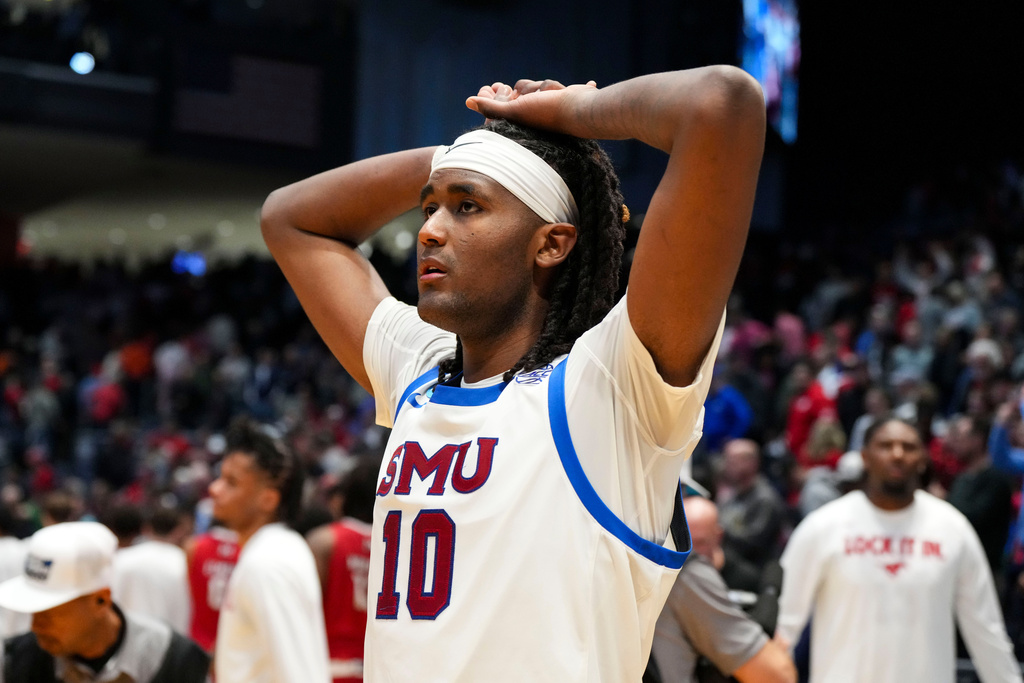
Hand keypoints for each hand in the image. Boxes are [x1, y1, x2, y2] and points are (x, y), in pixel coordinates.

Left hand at [466, 79, 597, 131]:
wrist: (578, 113)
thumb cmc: (546, 113)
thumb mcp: (515, 111)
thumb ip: (492, 108)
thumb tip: (468, 101)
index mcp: (525, 120)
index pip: (503, 104)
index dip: (493, 96)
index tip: (489, 87)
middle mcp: (539, 115)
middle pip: (523, 92)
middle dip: (524, 88)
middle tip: (515, 89)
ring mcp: (556, 107)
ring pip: (541, 86)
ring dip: (545, 86)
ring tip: (550, 93)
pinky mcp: (573, 101)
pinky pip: (575, 91)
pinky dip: (582, 90)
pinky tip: (589, 84)